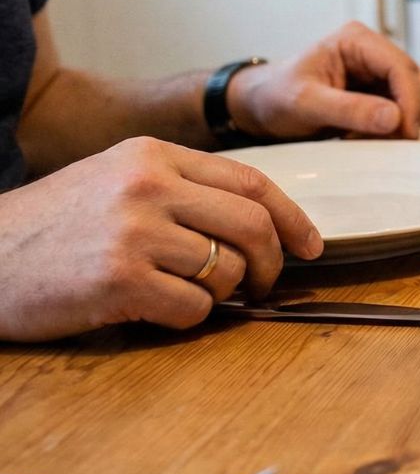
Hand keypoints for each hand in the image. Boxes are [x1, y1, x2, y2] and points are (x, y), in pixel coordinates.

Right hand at [0, 137, 322, 340]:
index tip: (310, 244)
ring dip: (223, 293)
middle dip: (273, 261)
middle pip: (253, 225)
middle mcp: (148, 186)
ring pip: (227, 270)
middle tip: (266, 284)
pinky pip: (193, 307)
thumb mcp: (116, 179)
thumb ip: (182, 189)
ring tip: (192, 294)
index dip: (292, 217)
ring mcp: (134, 232)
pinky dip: (190, 317)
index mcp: (153, 156)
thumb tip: (259, 222)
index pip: (251, 183)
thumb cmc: (54, 225)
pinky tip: (159, 310)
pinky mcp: (119, 280)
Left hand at [227, 21, 419, 140]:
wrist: (260, 106)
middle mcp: (372, 50)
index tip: (404, 132)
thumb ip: (349, 109)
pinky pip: (401, 110)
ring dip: (399, 123)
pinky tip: (363, 136)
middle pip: (415, 81)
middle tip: (384, 142)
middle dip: (406, 113)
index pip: (400, 67)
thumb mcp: (306, 104)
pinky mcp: (378, 91)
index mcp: (356, 40)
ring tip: (363, 137)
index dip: (408, 101)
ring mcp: (377, 71)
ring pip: (413, 97)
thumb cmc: (275, 97)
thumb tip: (394, 118)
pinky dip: (390, 128)